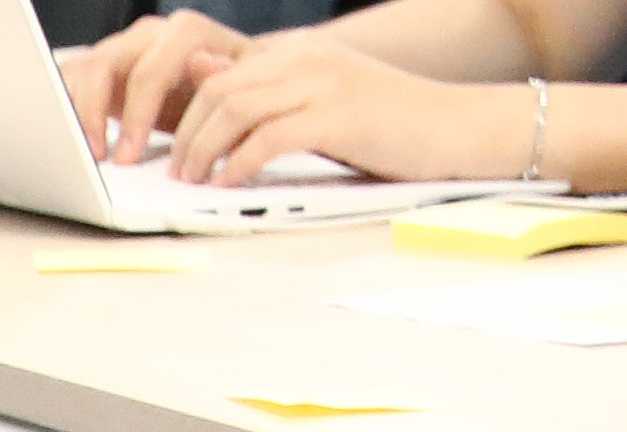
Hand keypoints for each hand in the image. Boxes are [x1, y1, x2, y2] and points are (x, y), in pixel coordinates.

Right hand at [57, 11, 252, 163]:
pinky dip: (67, 111)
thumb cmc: (227, 89)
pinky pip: (70, 81)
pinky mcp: (99, 66)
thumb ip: (220, 77)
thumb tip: (202, 65)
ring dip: (76, 116)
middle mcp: (148, 34)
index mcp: (184, 33)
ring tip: (86, 153)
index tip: (129, 154)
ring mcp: (120, 47)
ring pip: (80, 72)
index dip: (135, 115)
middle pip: (103, 65)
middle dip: (94, 116)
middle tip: (97, 157)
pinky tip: (77, 140)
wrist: (216, 85)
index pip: (149, 71)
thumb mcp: (237, 88)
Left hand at [152, 31, 533, 185]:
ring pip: (235, 109)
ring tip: (194, 182)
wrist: (455, 126)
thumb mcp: (318, 101)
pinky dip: (239, 164)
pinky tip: (229, 185)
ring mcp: (323, 83)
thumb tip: (202, 81)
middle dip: (185, 135)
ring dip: (203, 150)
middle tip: (175, 173)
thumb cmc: (387, 124)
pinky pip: (269, 137)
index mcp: (299, 51)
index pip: (219, 75)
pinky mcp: (338, 116)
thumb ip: (266, 94)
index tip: (171, 152)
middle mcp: (307, 58)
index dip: (184, 114)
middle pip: (217, 90)